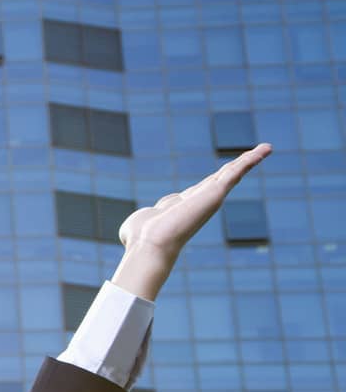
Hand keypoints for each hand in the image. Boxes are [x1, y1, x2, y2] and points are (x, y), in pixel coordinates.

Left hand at [117, 143, 271, 258]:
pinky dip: (250, 160)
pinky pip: (236, 173)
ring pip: (232, 174)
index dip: (213, 179)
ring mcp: (210, 197)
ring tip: (266, 148)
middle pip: (221, 178)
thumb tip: (127, 235)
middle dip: (238, 166)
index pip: (201, 188)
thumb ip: (136, 225)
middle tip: (256, 155)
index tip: (225, 171)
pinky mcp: (216, 194)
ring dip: (250, 160)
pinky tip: (264, 150)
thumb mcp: (136, 225)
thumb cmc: (140, 238)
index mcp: (184, 205)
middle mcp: (200, 201)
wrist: (151, 243)